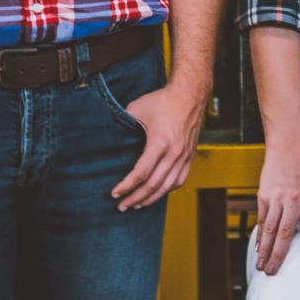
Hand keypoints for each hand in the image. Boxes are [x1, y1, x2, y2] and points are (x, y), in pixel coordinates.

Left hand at [111, 79, 206, 210]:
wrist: (190, 93)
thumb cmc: (164, 100)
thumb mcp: (137, 109)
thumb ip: (124, 124)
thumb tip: (110, 135)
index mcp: (160, 143)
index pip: (141, 174)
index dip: (126, 186)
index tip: (115, 193)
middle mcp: (174, 153)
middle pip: (153, 185)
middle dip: (135, 198)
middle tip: (122, 206)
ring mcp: (184, 155)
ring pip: (167, 187)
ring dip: (151, 198)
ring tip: (137, 204)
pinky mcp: (190, 155)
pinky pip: (179, 179)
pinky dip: (167, 190)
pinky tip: (158, 193)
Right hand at [253, 146, 299, 274]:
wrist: (286, 151)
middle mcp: (294, 200)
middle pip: (286, 234)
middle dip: (279, 256)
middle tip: (273, 273)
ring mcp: (277, 198)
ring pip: (270, 230)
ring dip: (265, 251)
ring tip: (261, 266)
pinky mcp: (264, 196)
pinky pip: (262, 220)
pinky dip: (260, 236)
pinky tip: (258, 249)